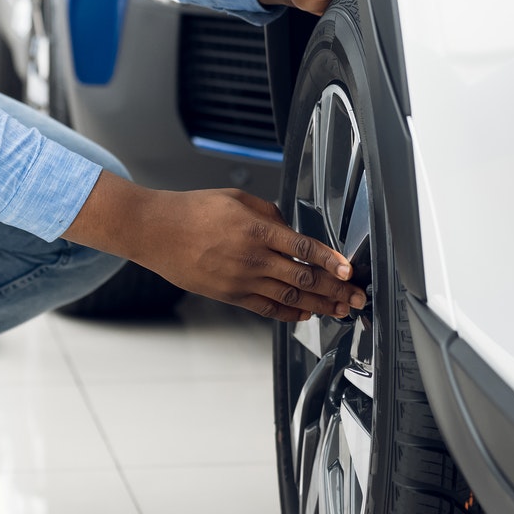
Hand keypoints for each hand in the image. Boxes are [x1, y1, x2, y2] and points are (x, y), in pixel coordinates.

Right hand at [65, 175, 364, 322]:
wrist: (157, 232)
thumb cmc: (193, 210)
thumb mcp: (237, 198)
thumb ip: (269, 213)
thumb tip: (290, 228)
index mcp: (256, 230)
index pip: (304, 248)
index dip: (330, 261)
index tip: (349, 271)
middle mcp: (252, 259)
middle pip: (304, 278)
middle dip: (336, 290)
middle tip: (357, 299)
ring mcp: (241, 280)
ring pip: (290, 297)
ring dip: (320, 306)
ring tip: (340, 311)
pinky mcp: (230, 295)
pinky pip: (266, 308)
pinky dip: (289, 313)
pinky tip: (306, 315)